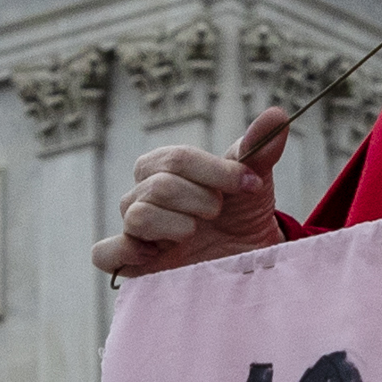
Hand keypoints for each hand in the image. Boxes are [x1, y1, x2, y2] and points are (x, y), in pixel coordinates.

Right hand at [98, 107, 296, 276]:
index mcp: (165, 169)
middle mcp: (143, 196)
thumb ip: (259, 150)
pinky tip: (158, 252)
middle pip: (159, 184)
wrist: (248, 261)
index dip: (216, 171)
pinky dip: (126, 250)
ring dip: (178, 224)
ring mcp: (136, 231)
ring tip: (196, 233)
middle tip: (219, 213)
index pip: (177, 158)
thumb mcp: (254, 183)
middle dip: (202, 199)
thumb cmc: (242, 217)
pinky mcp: (131, 266)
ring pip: (137, 214)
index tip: (251, 184)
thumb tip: (277, 115)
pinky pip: (105, 253)